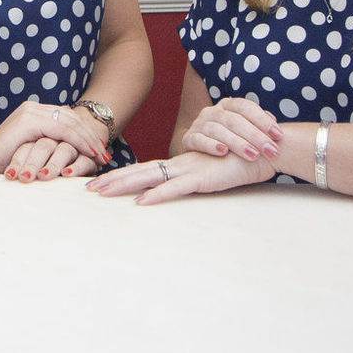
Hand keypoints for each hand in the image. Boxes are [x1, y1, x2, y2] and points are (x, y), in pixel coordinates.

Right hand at [0, 100, 109, 173]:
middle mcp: (33, 107)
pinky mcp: (29, 121)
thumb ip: (45, 144)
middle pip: (72, 117)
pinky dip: (78, 142)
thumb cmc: (2, 162)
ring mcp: (31, 112)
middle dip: (91, 136)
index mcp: (34, 111)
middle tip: (105, 154)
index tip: (98, 149)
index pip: (67, 117)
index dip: (85, 132)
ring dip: (88, 140)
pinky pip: (62, 130)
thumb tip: (66, 152)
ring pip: (70, 123)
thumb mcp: (30, 150)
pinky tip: (88, 154)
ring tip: (101, 156)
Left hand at [85, 148, 272, 203]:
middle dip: (112, 180)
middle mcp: (180, 165)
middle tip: (88, 189)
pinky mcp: (201, 178)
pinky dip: (156, 195)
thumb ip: (198, 179)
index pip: (145, 170)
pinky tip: (140, 202)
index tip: (101, 183)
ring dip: (123, 185)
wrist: (265, 150)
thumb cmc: (242, 162)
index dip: (123, 176)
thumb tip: (183, 190)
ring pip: (148, 177)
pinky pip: (174, 188)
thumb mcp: (214, 174)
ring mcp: (189, 170)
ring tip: (101, 191)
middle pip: (138, 172)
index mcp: (181, 165)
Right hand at [181, 97, 281, 161]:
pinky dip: (211, 145)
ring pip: (218, 130)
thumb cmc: (230, 140)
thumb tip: (274, 122)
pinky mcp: (189, 138)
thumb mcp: (244, 130)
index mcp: (227, 105)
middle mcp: (212, 111)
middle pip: (235, 120)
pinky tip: (223, 152)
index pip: (246, 107)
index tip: (279, 135)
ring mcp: (199, 124)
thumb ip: (258, 125)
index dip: (262, 120)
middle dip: (255, 136)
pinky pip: (199, 140)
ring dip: (237, 143)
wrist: (200, 152)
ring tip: (253, 155)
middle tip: (271, 151)